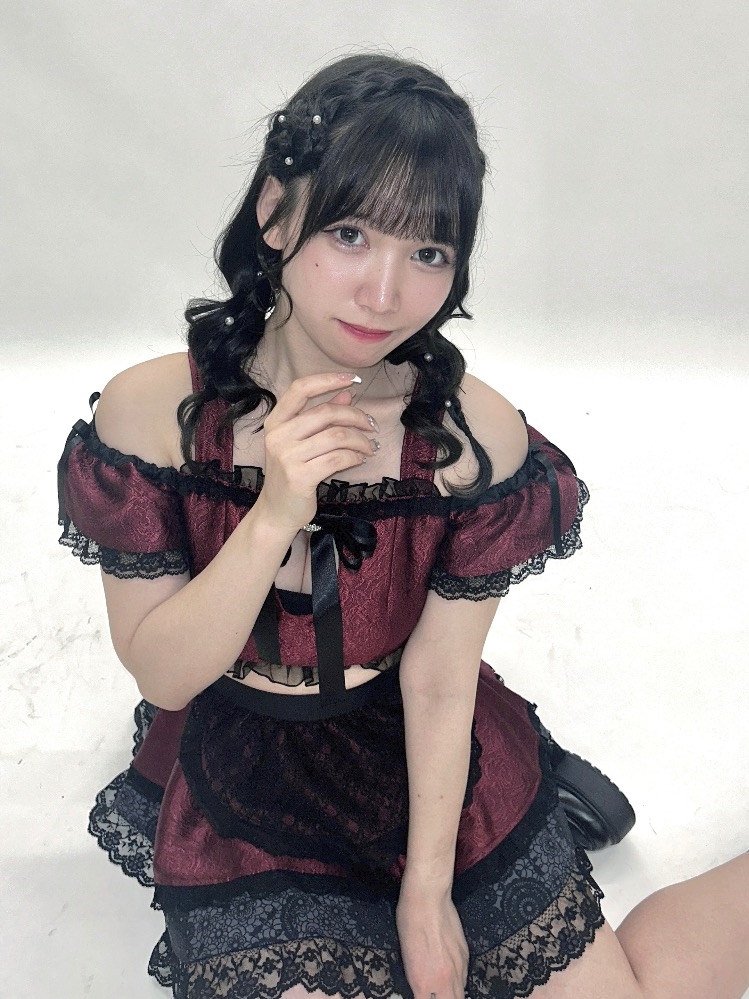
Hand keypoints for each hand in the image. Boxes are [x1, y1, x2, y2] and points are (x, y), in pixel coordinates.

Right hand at [254, 371, 378, 530]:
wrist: (276, 512)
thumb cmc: (292, 473)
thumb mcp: (302, 442)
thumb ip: (322, 416)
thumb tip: (347, 393)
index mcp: (276, 422)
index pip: (300, 389)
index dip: (328, 380)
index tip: (352, 378)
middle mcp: (278, 436)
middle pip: (326, 413)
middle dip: (356, 417)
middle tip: (372, 426)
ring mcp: (287, 456)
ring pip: (337, 437)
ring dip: (361, 441)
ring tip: (370, 447)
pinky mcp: (299, 476)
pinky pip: (338, 459)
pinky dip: (355, 457)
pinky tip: (360, 460)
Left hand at [396, 892, 468, 998]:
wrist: (428, 897)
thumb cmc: (410, 922)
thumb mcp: (406, 958)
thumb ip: (417, 980)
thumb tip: (422, 990)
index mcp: (424, 982)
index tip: (423, 994)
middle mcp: (445, 979)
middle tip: (434, 993)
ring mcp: (459, 966)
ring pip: (460, 993)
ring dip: (451, 994)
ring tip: (443, 990)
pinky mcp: (465, 954)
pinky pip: (464, 978)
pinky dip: (457, 981)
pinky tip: (450, 976)